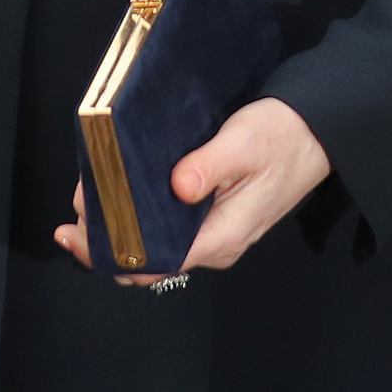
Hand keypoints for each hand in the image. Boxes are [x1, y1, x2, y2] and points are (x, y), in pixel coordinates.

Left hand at [55, 98, 329, 283]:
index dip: (113, 251)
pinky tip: (120, 196)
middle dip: (108, 242)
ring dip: (121, 228)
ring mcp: (215, 231)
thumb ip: (209, 166)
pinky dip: (140, 216)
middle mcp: (215, 243)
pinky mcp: (215, 214)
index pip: (157, 261)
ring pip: (159, 243)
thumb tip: (175, 186)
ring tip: (86, 202)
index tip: (79, 230)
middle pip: (152, 258)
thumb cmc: (283, 135)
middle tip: (72, 213)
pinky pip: (169, 227)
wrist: (318, 131)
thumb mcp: (244, 142)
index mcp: (221, 236)